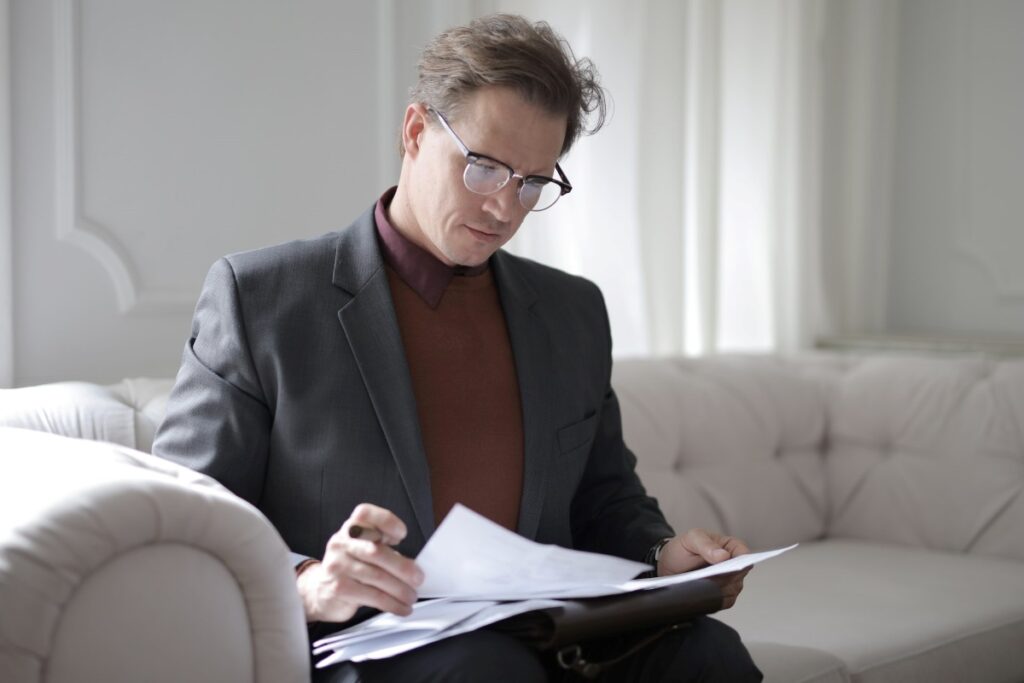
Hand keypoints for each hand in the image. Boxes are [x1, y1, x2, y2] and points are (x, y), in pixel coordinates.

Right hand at [297, 503, 423, 622]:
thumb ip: (384, 549)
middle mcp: (341, 543)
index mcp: (351, 528)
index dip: (385, 521)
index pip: (364, 513)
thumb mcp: (363, 549)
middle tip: (418, 578)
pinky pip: (372, 596)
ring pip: (376, 577)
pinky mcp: (338, 588)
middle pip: (375, 551)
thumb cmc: (351, 566)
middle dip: (402, 567)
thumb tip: (413, 566)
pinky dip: (391, 603)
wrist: (319, 590)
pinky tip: (401, 607)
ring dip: (400, 590)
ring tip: (411, 596)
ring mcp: (337, 565)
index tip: (402, 534)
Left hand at [657, 529, 750, 608]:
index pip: (744, 553)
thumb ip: (706, 544)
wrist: (669, 566)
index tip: (729, 565)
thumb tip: (723, 556)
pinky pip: (724, 601)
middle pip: (739, 574)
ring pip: (733, 590)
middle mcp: (734, 566)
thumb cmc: (683, 549)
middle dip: (725, 576)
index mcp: (730, 547)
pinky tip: (701, 594)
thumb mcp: (691, 539)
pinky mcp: (722, 597)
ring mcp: (730, 583)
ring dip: (718, 588)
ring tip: (701, 584)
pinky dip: (714, 599)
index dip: (741, 560)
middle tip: (709, 576)